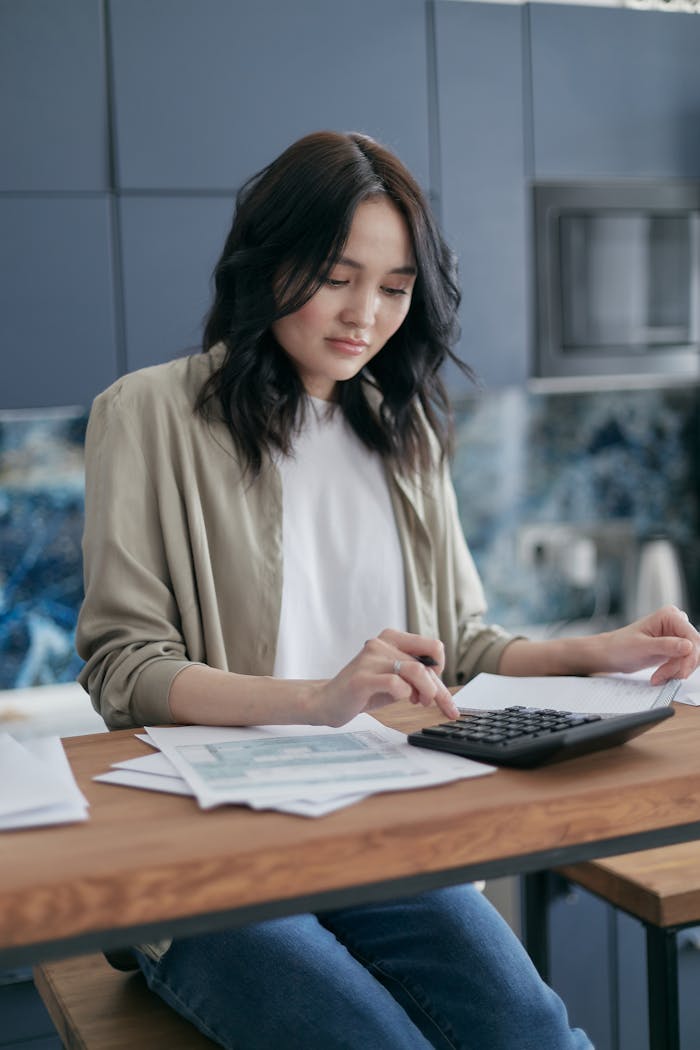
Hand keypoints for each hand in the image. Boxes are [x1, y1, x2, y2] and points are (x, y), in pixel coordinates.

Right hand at [312, 629, 459, 727]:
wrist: (327, 701)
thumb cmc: (364, 690)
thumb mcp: (394, 677)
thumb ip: (414, 675)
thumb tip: (441, 687)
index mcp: (391, 638)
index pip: (432, 646)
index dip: (441, 668)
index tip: (437, 685)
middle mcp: (381, 644)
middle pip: (426, 664)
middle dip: (438, 690)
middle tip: (440, 706)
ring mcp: (370, 659)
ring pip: (415, 670)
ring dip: (426, 691)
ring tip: (419, 702)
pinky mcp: (362, 679)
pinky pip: (395, 684)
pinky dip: (405, 694)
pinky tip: (402, 699)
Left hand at [597, 605, 699, 684]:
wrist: (610, 654)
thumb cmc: (620, 646)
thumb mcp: (642, 647)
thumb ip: (666, 645)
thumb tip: (689, 646)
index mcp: (669, 616)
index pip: (692, 637)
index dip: (690, 657)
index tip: (681, 672)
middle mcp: (675, 623)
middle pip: (695, 649)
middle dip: (681, 666)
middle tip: (664, 676)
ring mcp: (676, 636)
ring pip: (691, 658)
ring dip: (677, 670)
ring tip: (658, 676)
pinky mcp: (675, 648)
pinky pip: (684, 662)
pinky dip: (674, 672)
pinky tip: (660, 676)